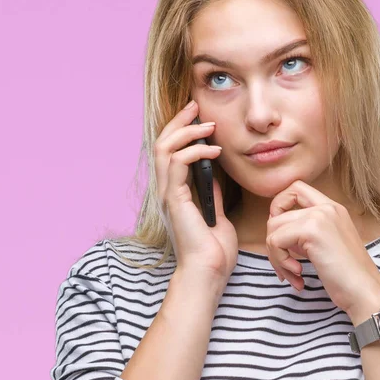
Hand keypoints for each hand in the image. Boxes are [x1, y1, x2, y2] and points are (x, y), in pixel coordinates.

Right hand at [154, 100, 237, 285]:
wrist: (209, 272)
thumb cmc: (214, 250)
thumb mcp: (217, 213)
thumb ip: (211, 193)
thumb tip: (213, 174)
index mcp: (176, 192)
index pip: (170, 151)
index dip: (181, 130)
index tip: (198, 115)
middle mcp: (167, 190)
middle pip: (162, 143)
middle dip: (179, 122)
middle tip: (196, 107)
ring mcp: (168, 194)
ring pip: (165, 149)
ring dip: (186, 132)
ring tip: (209, 125)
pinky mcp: (174, 200)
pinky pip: (177, 164)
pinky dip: (195, 152)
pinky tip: (214, 151)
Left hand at [266, 180, 379, 316]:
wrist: (364, 291)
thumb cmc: (347, 277)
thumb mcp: (326, 245)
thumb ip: (305, 233)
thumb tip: (276, 234)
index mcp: (332, 208)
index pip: (295, 189)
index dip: (279, 208)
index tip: (283, 236)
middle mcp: (326, 207)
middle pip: (278, 212)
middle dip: (273, 241)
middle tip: (284, 263)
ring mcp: (319, 217)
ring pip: (273, 228)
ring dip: (276, 256)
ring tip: (292, 274)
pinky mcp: (311, 231)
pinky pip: (275, 241)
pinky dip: (280, 262)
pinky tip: (298, 275)